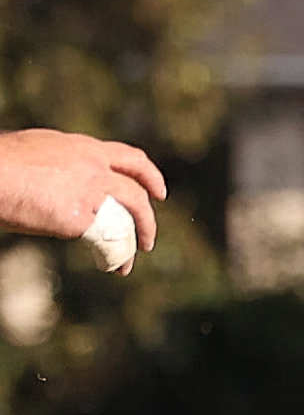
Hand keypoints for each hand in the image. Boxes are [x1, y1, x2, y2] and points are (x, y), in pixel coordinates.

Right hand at [0, 131, 162, 258]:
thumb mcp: (35, 152)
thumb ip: (57, 166)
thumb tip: (57, 184)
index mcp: (82, 148)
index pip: (127, 158)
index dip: (146, 174)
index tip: (155, 190)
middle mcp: (94, 167)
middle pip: (136, 189)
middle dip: (148, 212)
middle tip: (149, 234)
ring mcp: (89, 192)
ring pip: (129, 216)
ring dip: (138, 236)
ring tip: (132, 259)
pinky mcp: (78, 218)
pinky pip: (105, 239)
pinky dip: (113, 255)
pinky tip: (112, 266)